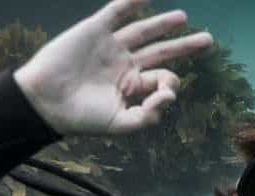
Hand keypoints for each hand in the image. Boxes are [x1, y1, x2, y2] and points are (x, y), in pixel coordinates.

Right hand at [13, 0, 212, 135]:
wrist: (46, 102)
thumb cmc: (82, 117)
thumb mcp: (121, 124)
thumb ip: (148, 115)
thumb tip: (171, 95)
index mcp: (131, 86)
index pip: (161, 78)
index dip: (169, 84)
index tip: (163, 93)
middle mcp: (124, 64)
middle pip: (161, 51)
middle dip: (185, 46)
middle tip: (208, 41)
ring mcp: (110, 46)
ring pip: (143, 31)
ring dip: (164, 23)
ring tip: (184, 18)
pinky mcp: (95, 30)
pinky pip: (117, 12)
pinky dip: (131, 2)